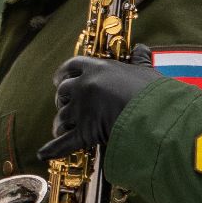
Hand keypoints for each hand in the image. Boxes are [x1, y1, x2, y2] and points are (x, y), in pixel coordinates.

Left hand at [40, 46, 161, 161]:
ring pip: (62, 116)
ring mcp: (82, 109)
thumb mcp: (146, 72)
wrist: (157, 117)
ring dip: (62, 123)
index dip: (63, 73)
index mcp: (98, 69)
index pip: (73, 66)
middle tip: (66, 105)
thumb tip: (141, 49)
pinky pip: (64, 142)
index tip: (59, 78)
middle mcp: (85, 86)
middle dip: (62, 99)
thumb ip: (139, 61)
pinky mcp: (85, 132)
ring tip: (63, 128)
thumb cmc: (155, 94)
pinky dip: (53, 149)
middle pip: (63, 91)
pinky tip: (43, 153)